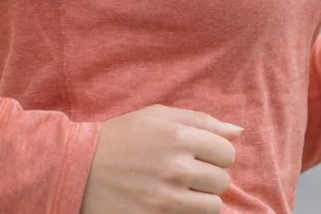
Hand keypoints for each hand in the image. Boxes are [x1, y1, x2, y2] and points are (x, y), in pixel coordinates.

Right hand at [81, 104, 241, 213]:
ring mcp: (167, 197)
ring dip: (202, 198)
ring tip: (182, 189)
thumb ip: (201, 120)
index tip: (204, 154)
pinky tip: (173, 202)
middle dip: (211, 176)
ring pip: (213, 206)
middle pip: (222, 180)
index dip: (218, 153)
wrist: (82, 167)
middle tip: (190, 171)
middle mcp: (176, 166)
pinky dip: (189, 212)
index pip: (227, 151)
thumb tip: (238, 131)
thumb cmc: (123, 137)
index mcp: (179, 135)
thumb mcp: (158, 116)